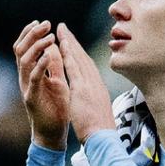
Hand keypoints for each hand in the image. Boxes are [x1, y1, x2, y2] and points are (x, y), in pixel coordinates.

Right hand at [13, 20, 69, 149]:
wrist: (54, 133)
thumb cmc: (57, 108)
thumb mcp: (57, 80)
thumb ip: (54, 64)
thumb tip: (55, 45)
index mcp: (31, 72)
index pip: (25, 47)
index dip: (30, 33)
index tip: (43, 22)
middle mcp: (25, 78)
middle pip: (20, 50)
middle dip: (32, 34)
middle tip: (45, 24)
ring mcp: (27, 88)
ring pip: (24, 61)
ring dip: (36, 46)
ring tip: (49, 37)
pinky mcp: (32, 98)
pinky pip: (33, 78)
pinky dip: (40, 64)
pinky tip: (49, 54)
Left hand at [57, 23, 114, 143]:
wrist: (103, 137)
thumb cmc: (100, 129)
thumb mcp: (97, 110)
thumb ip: (94, 100)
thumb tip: (92, 99)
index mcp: (98, 88)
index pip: (87, 66)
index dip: (79, 52)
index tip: (71, 42)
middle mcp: (95, 82)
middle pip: (83, 57)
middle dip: (73, 42)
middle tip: (64, 28)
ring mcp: (90, 84)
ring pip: (79, 58)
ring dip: (70, 42)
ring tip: (61, 30)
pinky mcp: (82, 89)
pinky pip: (73, 68)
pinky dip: (68, 54)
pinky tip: (61, 44)